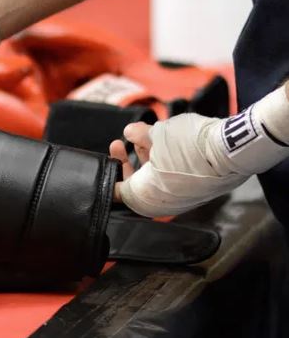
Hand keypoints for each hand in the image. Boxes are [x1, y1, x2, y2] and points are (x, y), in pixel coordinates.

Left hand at [108, 84, 288, 216]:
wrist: (233, 152)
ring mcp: (180, 200)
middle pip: (134, 185)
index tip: (104, 160)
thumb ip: (139, 134)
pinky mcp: (195, 192)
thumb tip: (129, 133)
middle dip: (125, 162)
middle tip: (117, 145)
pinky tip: (162, 142)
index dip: (108, 174)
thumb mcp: (158, 134)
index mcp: (144, 198)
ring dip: (144, 158)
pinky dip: (162, 164)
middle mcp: (161, 204)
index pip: (117, 192)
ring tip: (141, 136)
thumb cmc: (189, 146)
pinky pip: (171, 179)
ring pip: (153, 180)